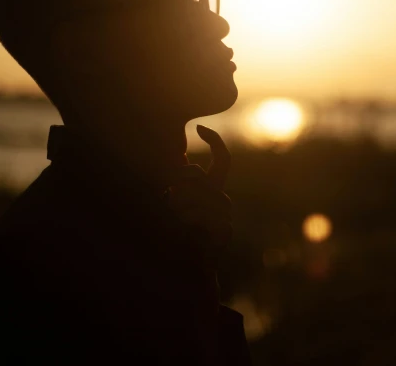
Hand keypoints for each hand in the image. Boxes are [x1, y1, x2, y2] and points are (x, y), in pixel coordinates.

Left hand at [167, 125, 232, 261]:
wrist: (187, 267)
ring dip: (179, 206)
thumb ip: (177, 179)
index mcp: (213, 188)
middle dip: (178, 184)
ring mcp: (226, 215)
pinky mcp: (224, 231)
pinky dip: (188, 221)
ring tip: (174, 219)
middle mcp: (222, 198)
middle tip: (169, 199)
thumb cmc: (178, 233)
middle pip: (200, 175)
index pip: (223, 158)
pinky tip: (184, 229)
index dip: (215, 140)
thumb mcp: (174, 200)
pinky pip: (203, 216)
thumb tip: (174, 150)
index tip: (199, 127)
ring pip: (199, 195)